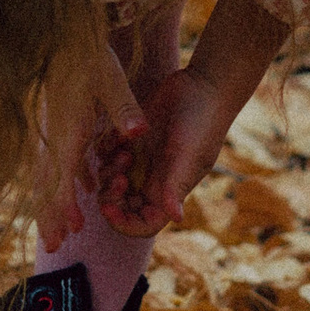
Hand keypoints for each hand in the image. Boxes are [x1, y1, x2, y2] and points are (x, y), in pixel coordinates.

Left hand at [91, 66, 232, 235]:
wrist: (203, 86)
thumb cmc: (204, 123)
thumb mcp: (190, 154)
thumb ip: (177, 185)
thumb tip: (176, 218)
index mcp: (167, 192)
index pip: (142, 224)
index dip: (123, 223)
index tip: (110, 207)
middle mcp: (152, 179)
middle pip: (121, 204)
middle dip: (111, 197)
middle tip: (118, 177)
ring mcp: (140, 159)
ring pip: (109, 179)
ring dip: (108, 171)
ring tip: (124, 152)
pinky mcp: (131, 138)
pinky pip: (106, 152)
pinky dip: (105, 149)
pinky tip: (120, 137)